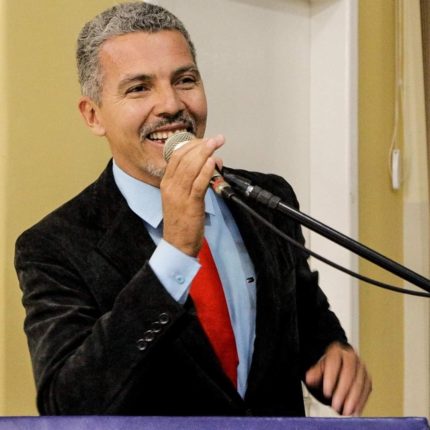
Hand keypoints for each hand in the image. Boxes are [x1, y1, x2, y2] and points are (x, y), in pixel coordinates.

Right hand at [160, 135, 224, 255]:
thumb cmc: (182, 220)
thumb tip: (213, 162)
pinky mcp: (190, 204)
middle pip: (184, 158)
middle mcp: (170, 186)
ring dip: (205, 153)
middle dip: (201, 145)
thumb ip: (197, 179)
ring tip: (216, 144)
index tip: (205, 140)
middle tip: (216, 139)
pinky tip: (213, 162)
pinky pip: (198, 184)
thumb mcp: (183, 196)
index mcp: (167, 182)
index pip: (176, 156)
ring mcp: (179, 195)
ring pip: (190, 167)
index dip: (192, 144)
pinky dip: (206, 171)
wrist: (177, 243)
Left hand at [305, 342, 371, 415]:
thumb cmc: (330, 364)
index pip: (334, 363)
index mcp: (337, 351)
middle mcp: (351, 357)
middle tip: (335, 404)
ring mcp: (361, 367)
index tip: (326, 392)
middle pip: (349, 373)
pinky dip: (361, 401)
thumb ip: (315, 372)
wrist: (341, 361)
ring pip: (359, 383)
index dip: (331, 378)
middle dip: (342, 391)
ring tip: (345, 411)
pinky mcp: (367, 378)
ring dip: (353, 399)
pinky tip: (354, 410)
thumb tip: (309, 378)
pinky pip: (366, 390)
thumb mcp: (320, 366)